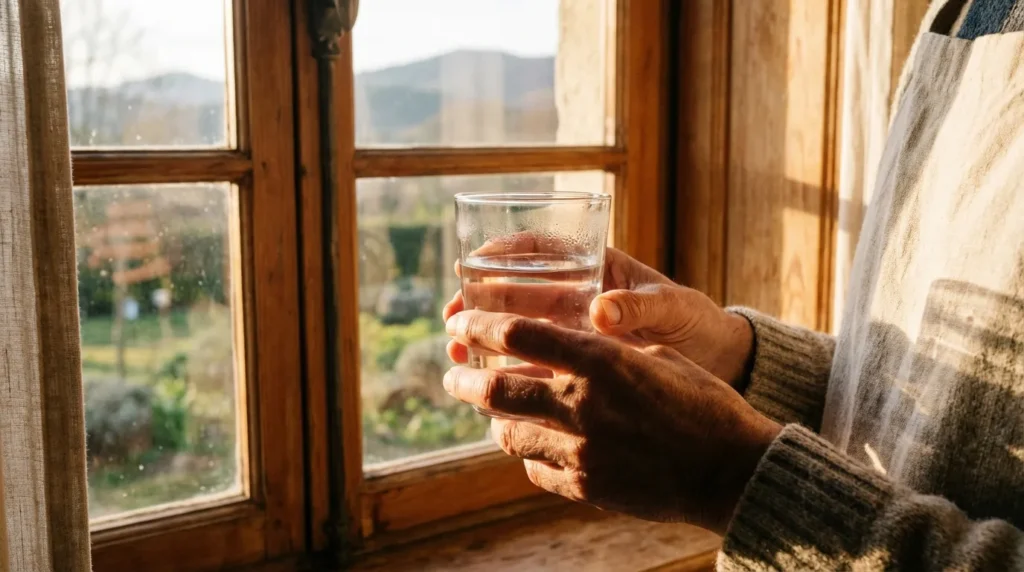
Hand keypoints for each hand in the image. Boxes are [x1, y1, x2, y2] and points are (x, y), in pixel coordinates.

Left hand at [442, 310, 781, 533]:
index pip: (517, 334)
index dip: (480, 324)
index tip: (462, 322)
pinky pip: (536, 469)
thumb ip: (605, 352)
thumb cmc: (704, 405)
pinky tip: (533, 446)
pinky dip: (528, 455)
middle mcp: (581, 404)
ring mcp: (579, 451)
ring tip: (489, 412)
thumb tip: (570, 342)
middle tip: (453, 374)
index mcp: (599, 362)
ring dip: (492, 419)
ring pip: (507, 433)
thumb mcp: (656, 358)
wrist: (733, 471)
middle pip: (496, 388)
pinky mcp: (585, 487)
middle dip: (465, 378)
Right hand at [443, 244, 753, 387]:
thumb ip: (639, 305)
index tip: (473, 260)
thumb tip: (601, 311)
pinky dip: (510, 372)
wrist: (721, 365)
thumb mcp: (674, 308)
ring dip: (485, 338)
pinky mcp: (578, 366)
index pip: (542, 249)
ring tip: (457, 351)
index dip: (504, 251)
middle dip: (480, 301)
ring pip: (519, 331)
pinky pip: (536, 365)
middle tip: (453, 316)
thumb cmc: (697, 324)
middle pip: (517, 292)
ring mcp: (575, 333)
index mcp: (598, 268)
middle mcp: (578, 297)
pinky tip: (486, 383)